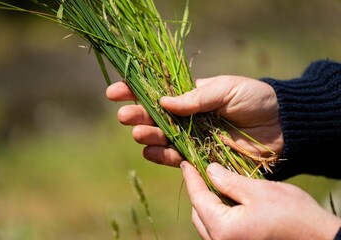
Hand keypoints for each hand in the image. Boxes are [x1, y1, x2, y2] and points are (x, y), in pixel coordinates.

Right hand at [106, 75, 282, 166]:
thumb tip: (163, 101)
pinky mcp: (201, 156)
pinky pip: (177, 157)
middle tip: (125, 116)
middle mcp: (188, 116)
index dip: (135, 91)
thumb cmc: (256, 99)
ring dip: (148, 136)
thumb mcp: (227, 89)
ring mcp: (193, 137)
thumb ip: (196, 97)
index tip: (115, 92)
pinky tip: (150, 151)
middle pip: (156, 116)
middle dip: (138, 115)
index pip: (158, 92)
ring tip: (139, 133)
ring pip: (163, 137)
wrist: (282, 127)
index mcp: (192, 95)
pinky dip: (163, 156)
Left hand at [181, 161, 340, 239]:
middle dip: (198, 191)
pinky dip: (218, 214)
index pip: (198, 198)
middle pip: (199, 213)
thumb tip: (209, 171)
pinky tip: (226, 200)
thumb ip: (228, 181)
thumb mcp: (257, 191)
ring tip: (213, 183)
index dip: (191, 178)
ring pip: (207, 223)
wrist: (320, 239)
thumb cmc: (291, 214)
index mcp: (222, 229)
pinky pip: (219, 231)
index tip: (185, 163)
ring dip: (207, 203)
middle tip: (201, 171)